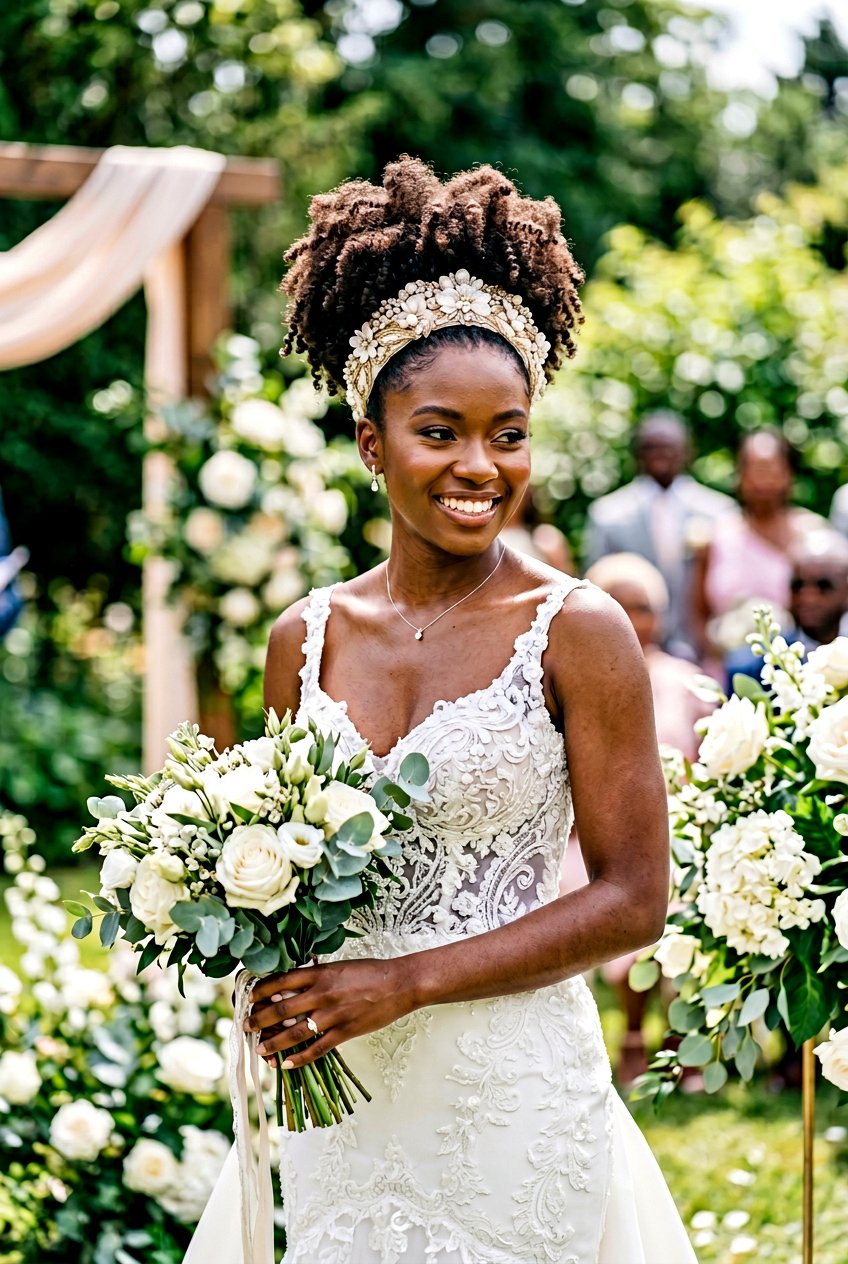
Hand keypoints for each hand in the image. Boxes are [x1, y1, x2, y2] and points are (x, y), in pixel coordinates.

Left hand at [244, 957, 415, 1068]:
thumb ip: (316, 976)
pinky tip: (286, 1064)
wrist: (399, 984)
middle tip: (245, 1026)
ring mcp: (332, 1015)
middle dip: (259, 1020)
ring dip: (273, 1043)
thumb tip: (292, 984)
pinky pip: (316, 1049)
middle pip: (281, 1009)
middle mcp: (321, 993)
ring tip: (260, 1049)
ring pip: (294, 1033)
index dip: (260, 991)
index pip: (280, 981)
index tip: (249, 998)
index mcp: (319, 973)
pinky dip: (299, 1058)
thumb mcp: (338, 967)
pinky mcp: (344, 1032)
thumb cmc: (370, 972)